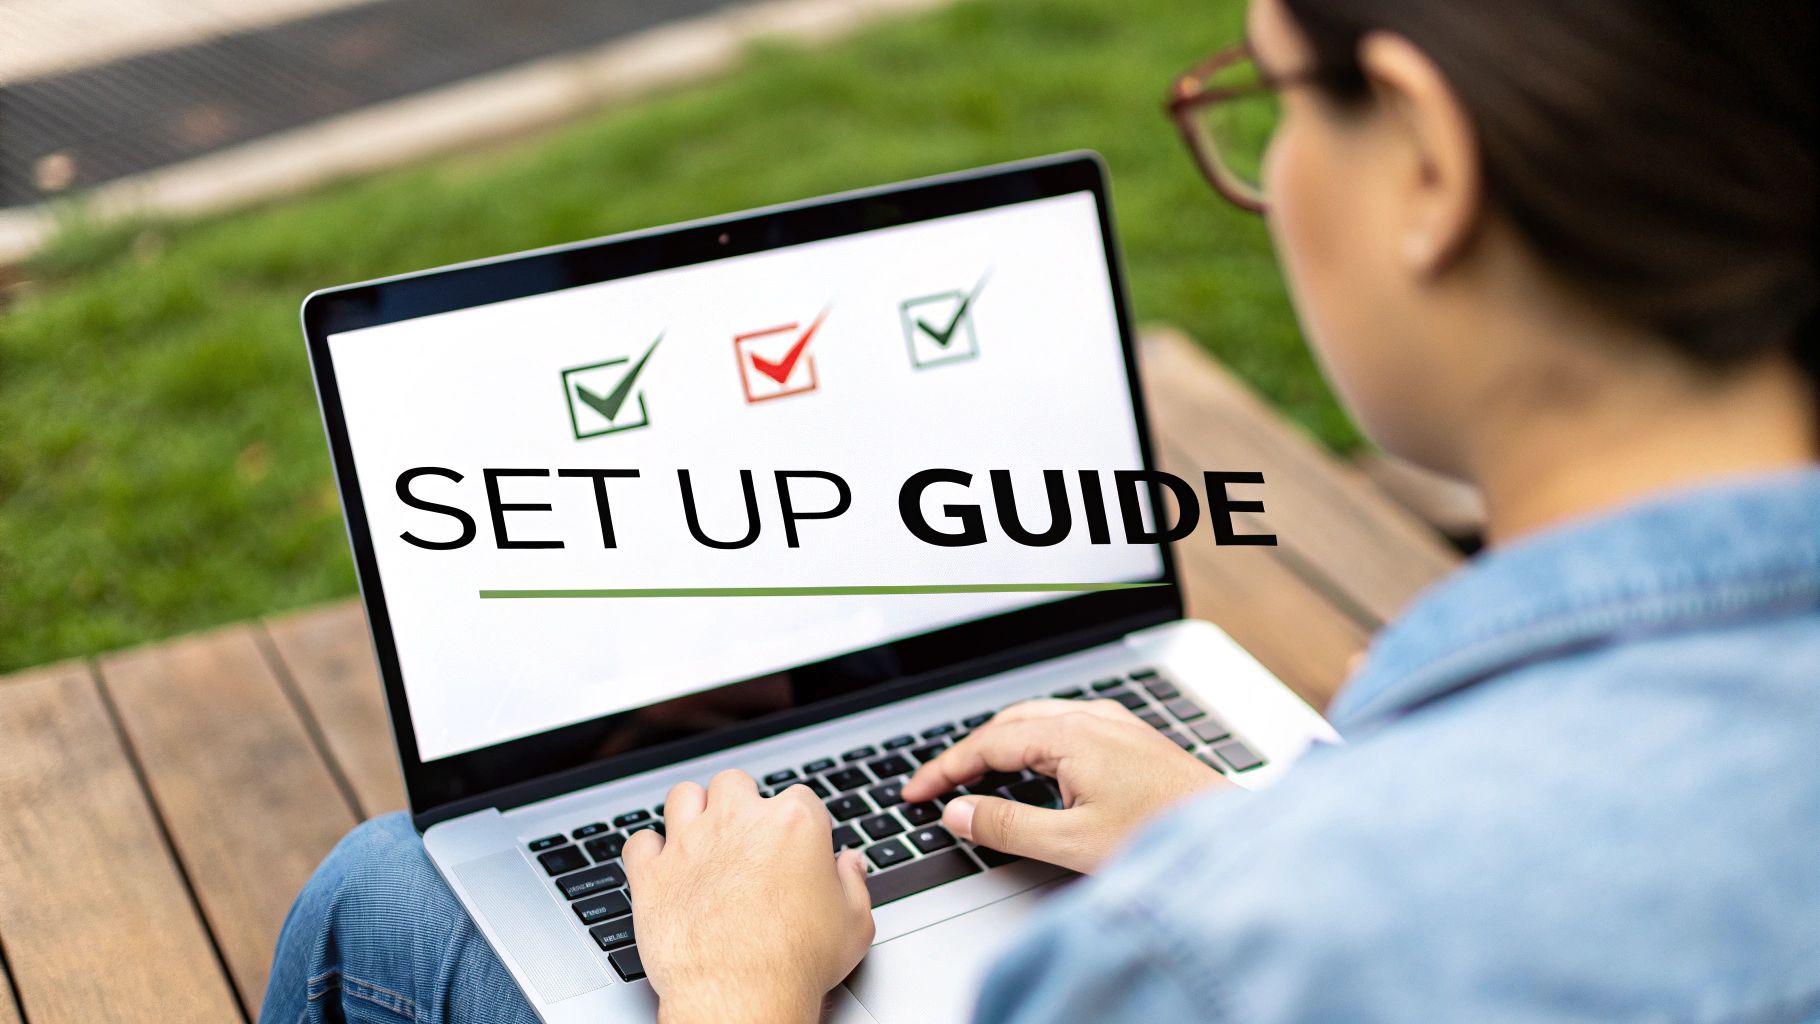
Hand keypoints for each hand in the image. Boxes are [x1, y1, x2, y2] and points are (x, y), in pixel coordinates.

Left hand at [623, 770, 874, 1023]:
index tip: (796, 848)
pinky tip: (662, 866)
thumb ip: (853, 883)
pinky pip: (639, 841)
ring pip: (683, 795)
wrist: (742, 995)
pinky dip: (648, 851)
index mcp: (794, 822)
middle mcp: (739, 820)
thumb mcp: (853, 924)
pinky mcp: (652, 873)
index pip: (799, 797)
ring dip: (692, 811)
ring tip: (700, 836)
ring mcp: (690, 843)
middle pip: (735, 783)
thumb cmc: (799, 961)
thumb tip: (849, 865)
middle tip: (745, 835)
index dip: (799, 823)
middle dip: (740, 803)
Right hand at [900, 698, 1227, 871]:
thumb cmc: (1162, 838)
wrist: (1230, 842)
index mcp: (1072, 736)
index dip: (944, 769)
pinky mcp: (1135, 739)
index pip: (987, 743)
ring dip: (1001, 742)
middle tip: (938, 786)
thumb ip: (1007, 826)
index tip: (915, 793)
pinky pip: (1068, 725)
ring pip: (1040, 719)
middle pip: (1009, 722)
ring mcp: (1118, 725)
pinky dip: (1034, 742)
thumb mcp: (1071, 843)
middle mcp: (1094, 719)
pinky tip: (1038, 768)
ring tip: (976, 776)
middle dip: (968, 751)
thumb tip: (959, 813)